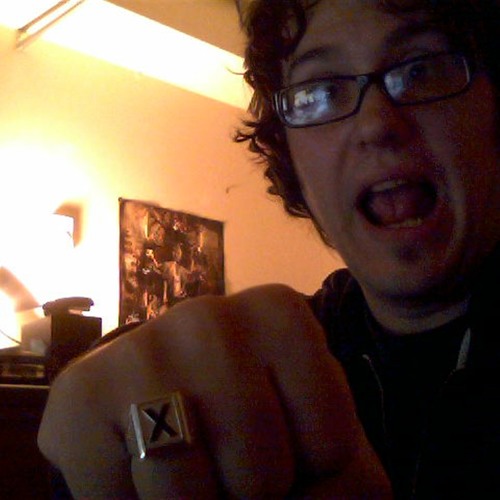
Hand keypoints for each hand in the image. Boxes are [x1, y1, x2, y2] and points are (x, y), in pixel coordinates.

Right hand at [38, 285, 390, 497]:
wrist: (158, 402)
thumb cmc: (254, 420)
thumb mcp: (322, 443)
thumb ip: (348, 483)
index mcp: (279, 313)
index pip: (329, 444)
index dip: (311, 471)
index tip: (289, 443)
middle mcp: (209, 314)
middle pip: (262, 472)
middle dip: (253, 494)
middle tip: (231, 460)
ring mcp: (142, 347)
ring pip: (193, 497)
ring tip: (192, 468)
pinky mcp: (81, 393)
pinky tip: (142, 472)